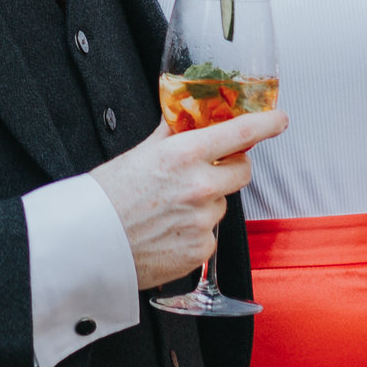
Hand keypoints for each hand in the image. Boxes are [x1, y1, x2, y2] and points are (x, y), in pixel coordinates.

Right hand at [88, 112, 287, 289]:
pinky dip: (195, 232)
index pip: (239, 133)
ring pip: (222, 204)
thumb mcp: (139, 154)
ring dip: (207, 204)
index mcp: (183, 155)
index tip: (278, 119)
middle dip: (231, 167)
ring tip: (169, 210)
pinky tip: (168, 231)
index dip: (266, 123)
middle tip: (208, 171)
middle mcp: (199, 187)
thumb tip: (188, 117)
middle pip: (243, 170)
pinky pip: (210, 235)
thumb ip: (172, 135)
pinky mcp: (201, 249)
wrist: (87, 244)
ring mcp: (202, 220)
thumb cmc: (106, 198)